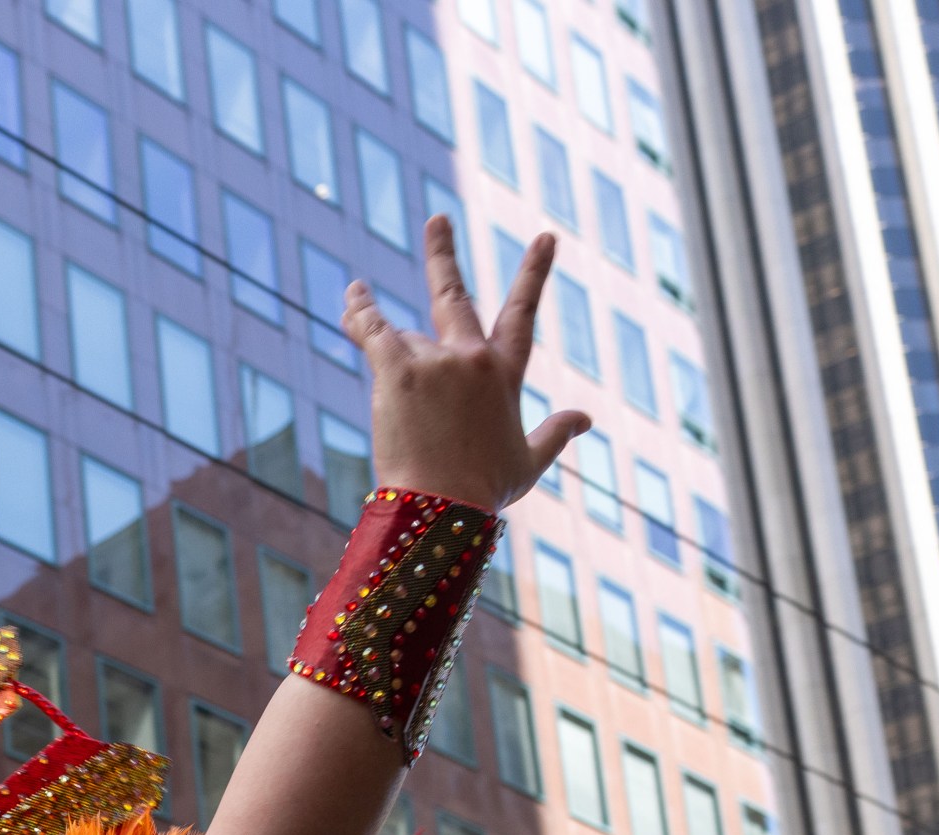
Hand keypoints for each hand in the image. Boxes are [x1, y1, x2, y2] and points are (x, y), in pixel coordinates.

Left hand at [344, 218, 588, 512]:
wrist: (445, 509)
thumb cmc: (485, 492)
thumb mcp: (529, 462)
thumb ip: (557, 433)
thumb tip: (586, 419)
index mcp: (504, 375)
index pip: (523, 313)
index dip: (534, 273)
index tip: (544, 238)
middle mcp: (472, 358)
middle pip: (455, 295)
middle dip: (443, 254)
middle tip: (437, 221)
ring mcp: (436, 360)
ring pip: (402, 335)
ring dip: (384, 339)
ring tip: (368, 329)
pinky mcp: (397, 370)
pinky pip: (373, 330)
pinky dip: (360, 312)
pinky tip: (352, 295)